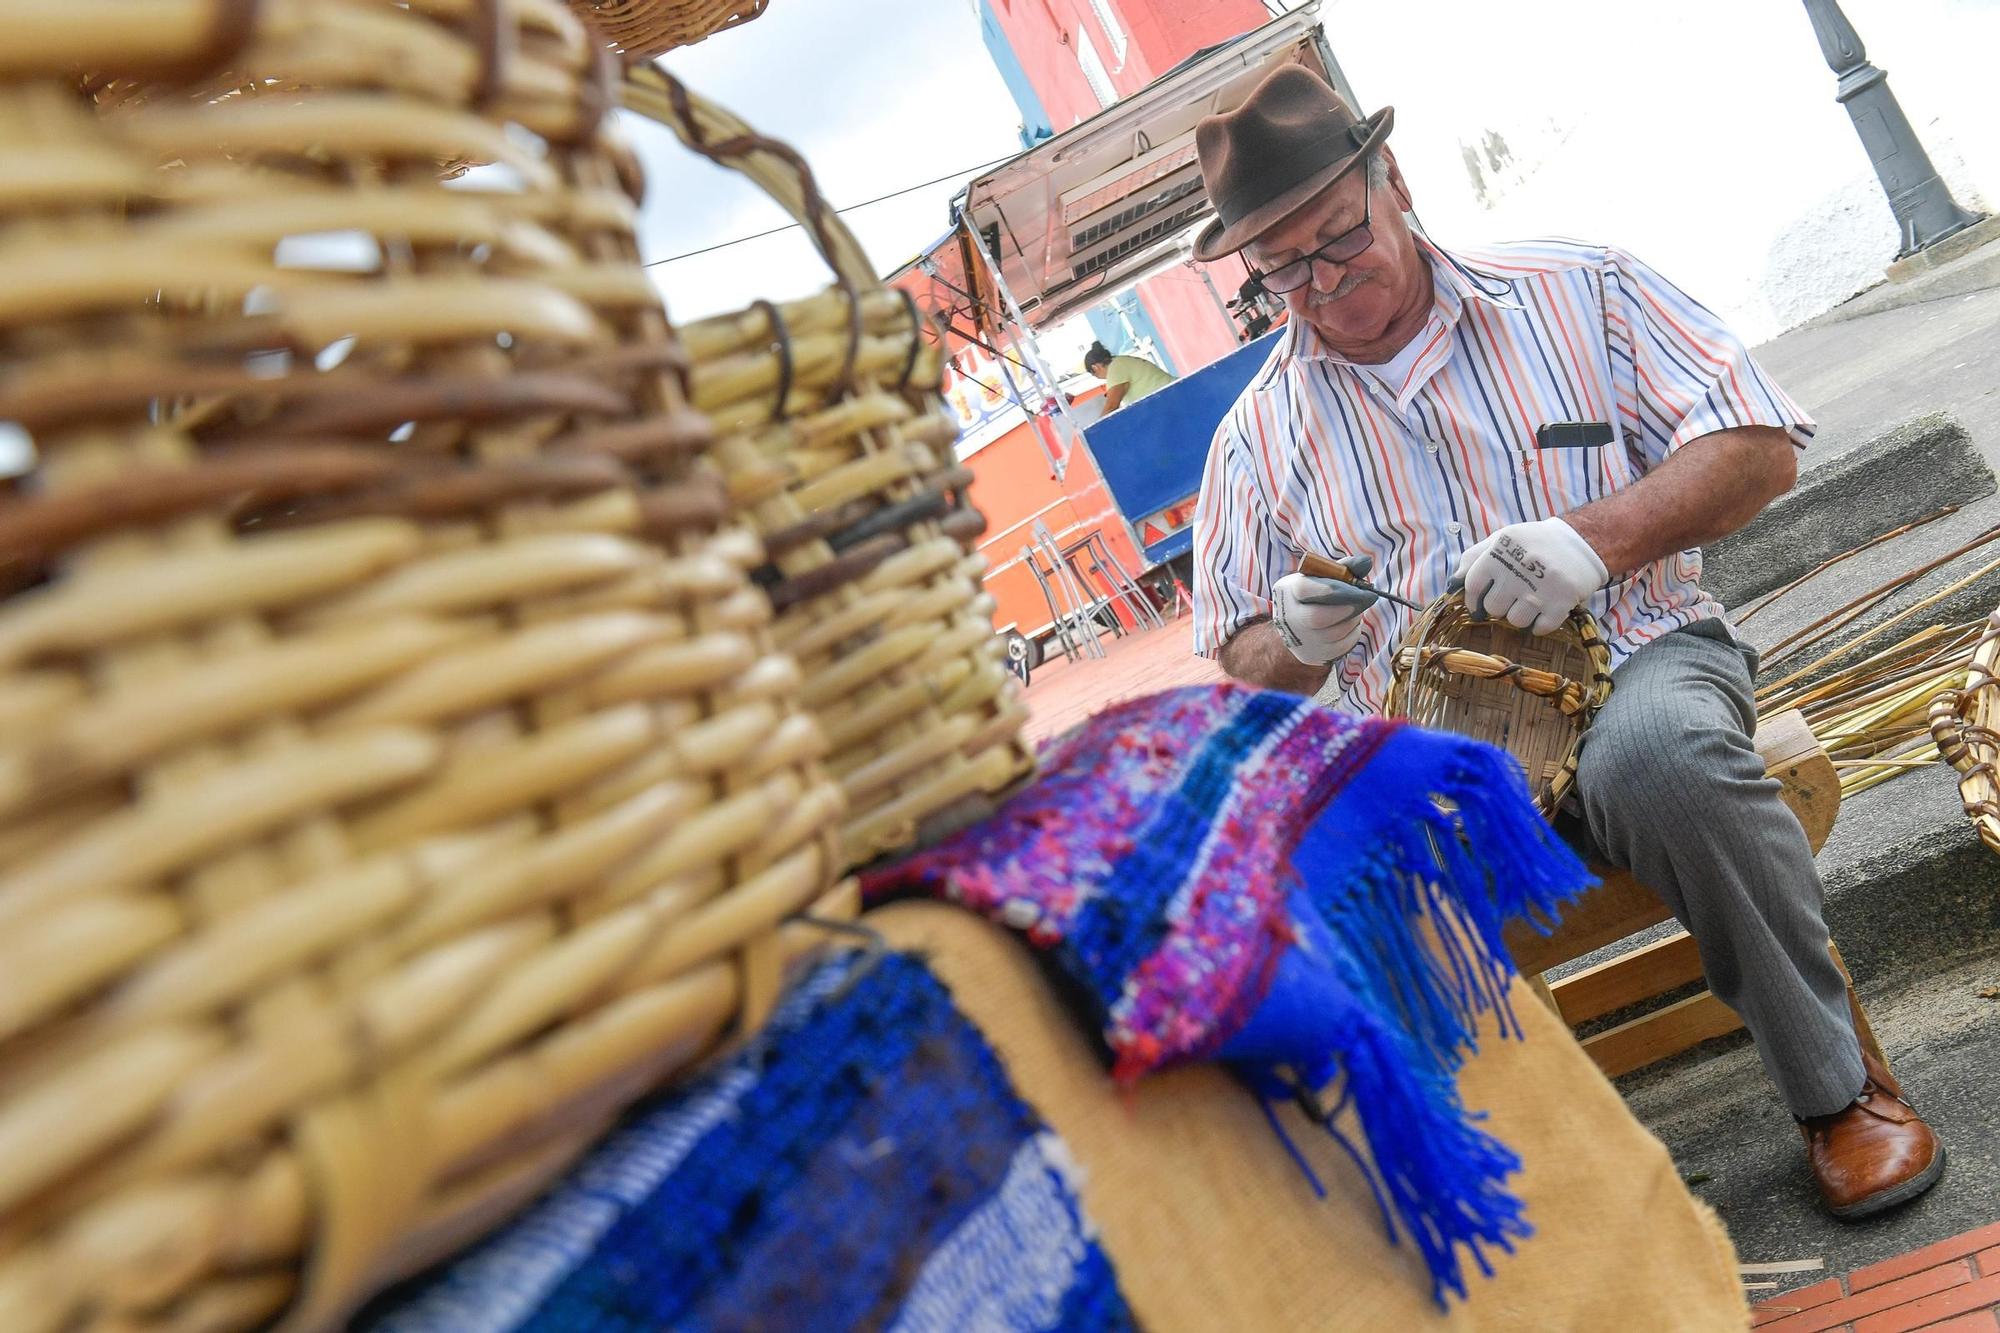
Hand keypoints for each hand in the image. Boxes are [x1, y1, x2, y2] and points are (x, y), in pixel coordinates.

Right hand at [1271, 555, 1379, 664]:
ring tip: (1356, 610)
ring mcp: (1299, 640)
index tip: (1358, 585)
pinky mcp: (1311, 656)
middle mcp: (1289, 617)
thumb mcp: (1323, 577)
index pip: (1305, 589)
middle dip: (1349, 607)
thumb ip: (1344, 568)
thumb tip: (1365, 563)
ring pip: (1333, 633)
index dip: (1333, 588)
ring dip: (1353, 619)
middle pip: (1317, 618)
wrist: (1296, 626)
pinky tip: (1351, 624)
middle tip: (1369, 598)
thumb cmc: (1314, 596)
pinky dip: (1352, 634)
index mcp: (1288, 591)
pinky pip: (1341, 647)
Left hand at [1451, 517, 1606, 634]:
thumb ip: (1474, 557)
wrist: (1583, 542)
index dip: (1473, 599)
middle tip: (1512, 596)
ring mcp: (1540, 589)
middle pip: (1493, 608)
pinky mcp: (1561, 603)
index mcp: (1500, 552)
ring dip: (1520, 616)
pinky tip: (1544, 610)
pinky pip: (1540, 628)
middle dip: (1499, 606)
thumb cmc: (1534, 542)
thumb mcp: (1503, 539)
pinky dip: (1540, 624)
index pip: (1473, 585)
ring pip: (1515, 621)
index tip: (1478, 605)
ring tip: (1530, 601)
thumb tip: (1453, 583)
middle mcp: (1518, 570)